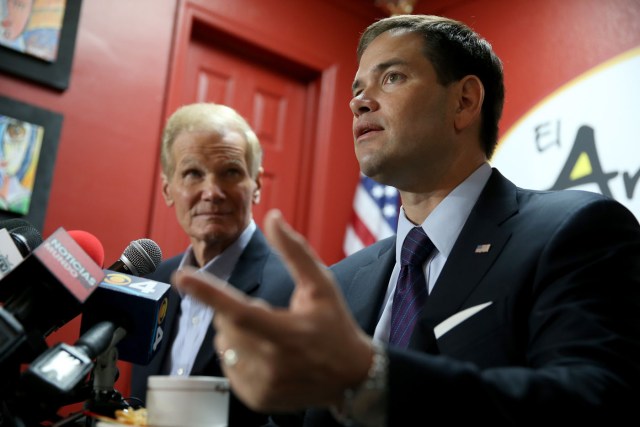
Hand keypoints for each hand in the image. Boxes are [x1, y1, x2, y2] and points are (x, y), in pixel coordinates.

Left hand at [173, 209, 373, 411]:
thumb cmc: (335, 325)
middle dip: (237, 313)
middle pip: (228, 326)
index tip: (182, 277)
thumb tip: (273, 218)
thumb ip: (295, 251)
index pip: (240, 311)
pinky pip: (229, 368)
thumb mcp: (321, 285)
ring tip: (270, 337)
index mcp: (288, 332)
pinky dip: (239, 356)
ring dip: (236, 334)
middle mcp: (274, 363)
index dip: (209, 294)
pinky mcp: (258, 399)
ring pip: (225, 347)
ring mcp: (265, 385)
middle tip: (270, 315)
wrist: (351, 376)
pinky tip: (267, 355)